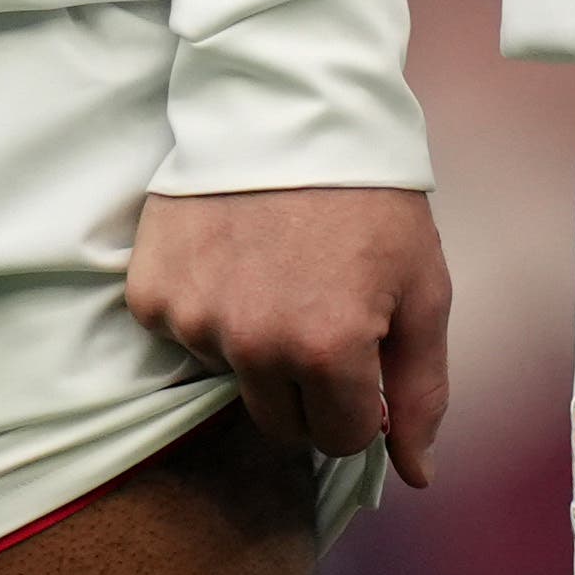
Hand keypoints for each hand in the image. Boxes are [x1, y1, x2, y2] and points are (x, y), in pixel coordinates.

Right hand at [126, 185, 453, 484]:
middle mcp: (253, 343)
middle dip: (308, 385)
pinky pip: (183, 335)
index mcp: (326, 347)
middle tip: (320, 310)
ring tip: (277, 267)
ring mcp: (195, 318)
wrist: (290, 101)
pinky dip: (208, 309)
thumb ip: (422, 389)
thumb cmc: (370, 193)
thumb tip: (416, 473)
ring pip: (232, 377)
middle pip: (282, 422)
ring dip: (254, 343)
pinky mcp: (151, 292)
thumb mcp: (423, 287)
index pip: (342, 438)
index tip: (363, 353)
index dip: (361, 403)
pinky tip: (233, 255)